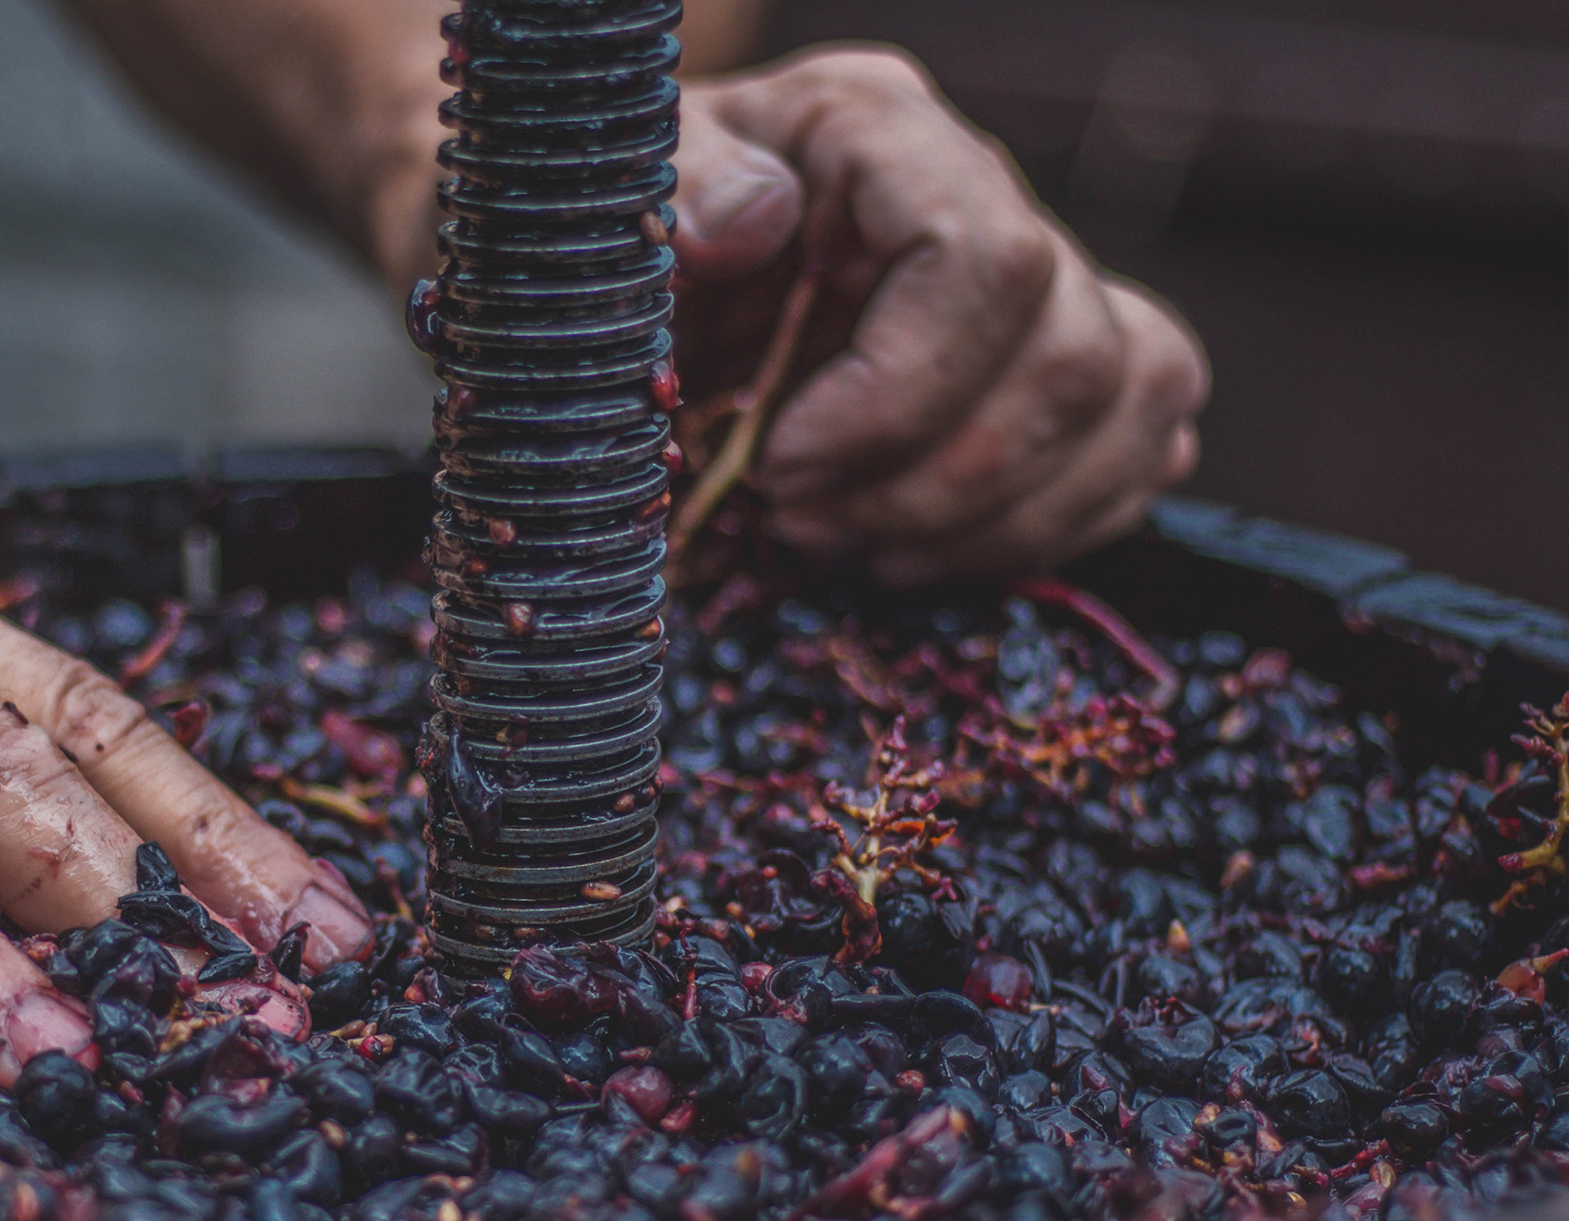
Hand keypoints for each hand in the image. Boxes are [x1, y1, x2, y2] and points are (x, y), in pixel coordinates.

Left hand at [667, 46, 1209, 584]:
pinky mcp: (1056, 361)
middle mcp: (984, 196)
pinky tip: (921, 549)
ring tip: (854, 544)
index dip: (898, 395)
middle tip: (802, 521)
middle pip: (1070, 357)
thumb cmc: (634, 234)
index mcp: (880, 136)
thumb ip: (680, 183)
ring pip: (1125, 402)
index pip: (986, 260)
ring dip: (993, 518)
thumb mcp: (619, 193)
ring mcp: (1040, 279)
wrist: (649, 272)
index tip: (783, 464)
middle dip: (936, 483)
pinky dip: (1043, 526)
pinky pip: (1138, 442)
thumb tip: (752, 220)